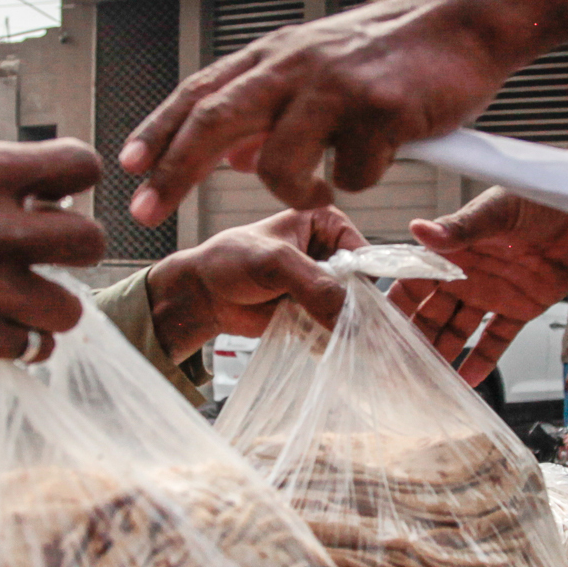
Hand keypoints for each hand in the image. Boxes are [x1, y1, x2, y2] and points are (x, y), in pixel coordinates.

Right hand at [0, 138, 107, 385]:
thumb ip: (5, 165)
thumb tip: (60, 187)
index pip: (83, 165)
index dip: (78, 174)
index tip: (59, 186)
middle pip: (91, 242)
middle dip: (77, 241)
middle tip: (51, 246)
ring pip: (70, 309)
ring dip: (55, 300)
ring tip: (30, 290)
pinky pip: (32, 347)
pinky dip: (25, 337)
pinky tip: (6, 317)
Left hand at [116, 0, 567, 224]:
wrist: (461, 21)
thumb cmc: (389, 54)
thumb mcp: (316, 69)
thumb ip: (272, 108)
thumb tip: (233, 157)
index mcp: (275, 57)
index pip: (199, 91)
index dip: (159, 130)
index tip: (126, 167)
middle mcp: (295, 65)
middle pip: (215, 119)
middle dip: (174, 169)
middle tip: (146, 209)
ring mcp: (337, 86)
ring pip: (280, 162)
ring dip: (292, 192)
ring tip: (318, 194)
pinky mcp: (382, 110)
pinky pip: (352, 173)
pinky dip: (360, 179)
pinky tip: (383, 154)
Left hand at [145, 206, 367, 362]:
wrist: (204, 294)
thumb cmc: (231, 262)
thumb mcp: (273, 262)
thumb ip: (313, 283)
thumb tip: (348, 313)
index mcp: (328, 223)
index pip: (364, 254)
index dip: (364, 280)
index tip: (358, 306)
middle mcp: (331, 252)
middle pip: (361, 285)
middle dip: (355, 308)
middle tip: (346, 327)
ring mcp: (324, 284)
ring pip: (350, 309)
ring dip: (344, 326)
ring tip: (334, 337)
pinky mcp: (315, 311)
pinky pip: (335, 327)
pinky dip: (330, 337)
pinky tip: (320, 343)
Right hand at [390, 124, 567, 383]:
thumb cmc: (540, 196)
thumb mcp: (497, 210)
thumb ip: (461, 227)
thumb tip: (418, 230)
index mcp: (453, 248)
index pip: (413, 280)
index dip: (394, 303)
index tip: (372, 328)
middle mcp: (467, 274)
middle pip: (431, 312)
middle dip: (412, 338)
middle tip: (393, 367)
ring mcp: (492, 293)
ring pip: (458, 330)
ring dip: (442, 353)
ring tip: (424, 382)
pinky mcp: (521, 307)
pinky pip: (497, 339)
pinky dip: (483, 360)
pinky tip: (466, 383)